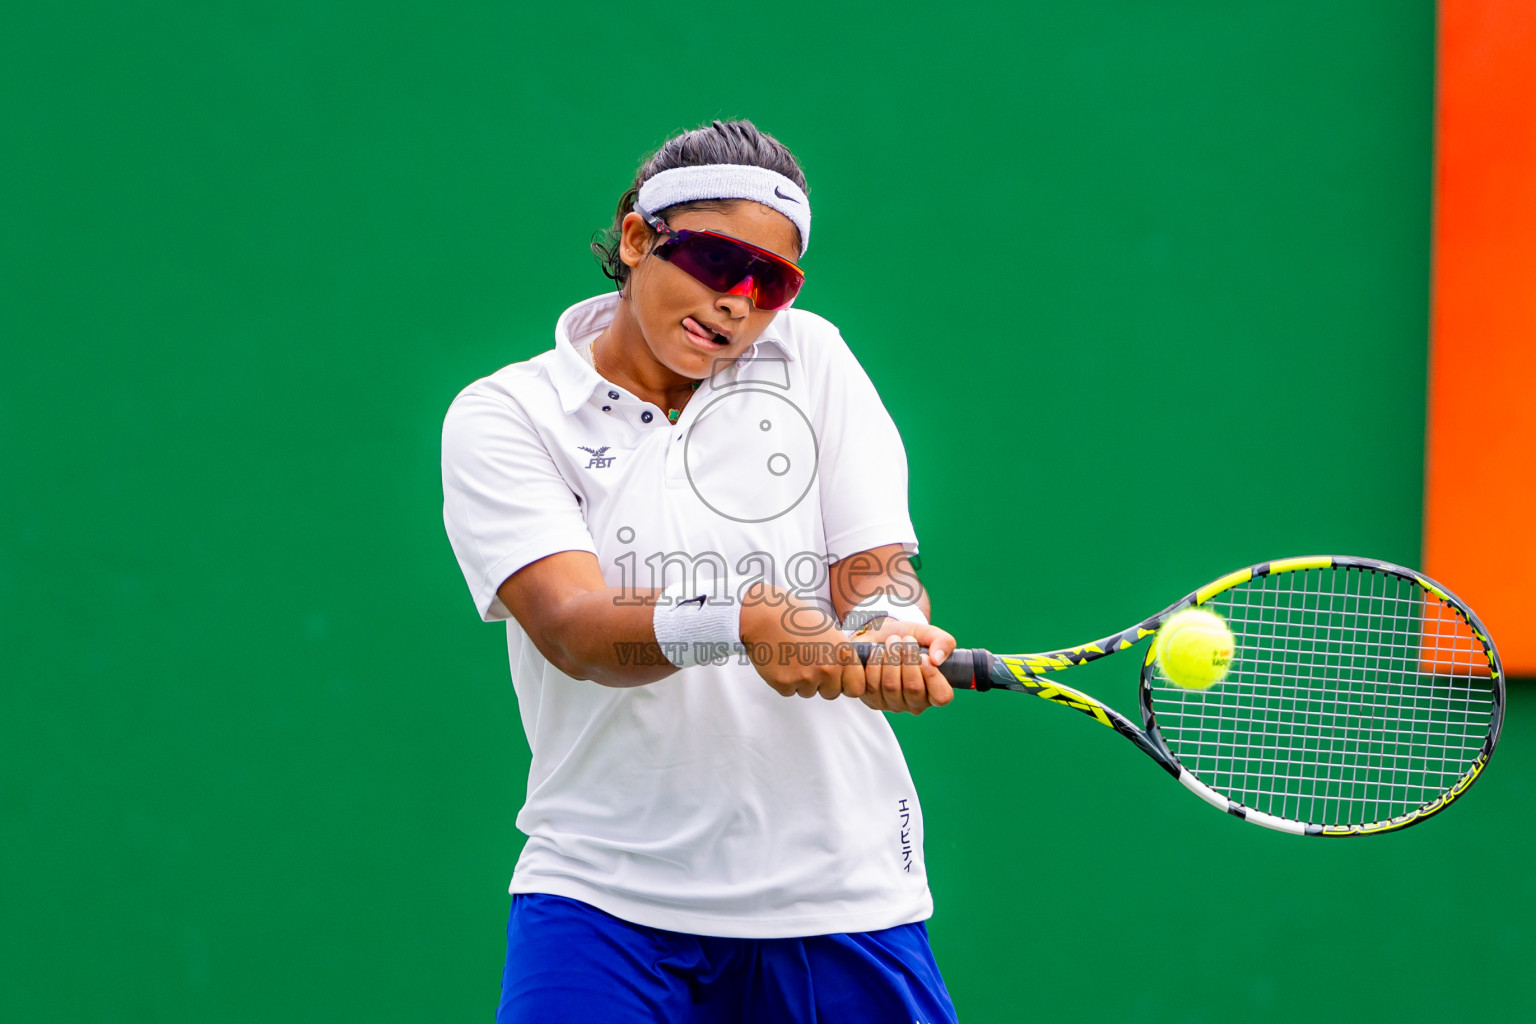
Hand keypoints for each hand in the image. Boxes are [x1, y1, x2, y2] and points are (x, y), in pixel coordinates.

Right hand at [740, 586, 865, 701]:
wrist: (765, 616)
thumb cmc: (796, 618)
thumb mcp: (829, 630)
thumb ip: (840, 653)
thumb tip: (849, 670)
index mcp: (842, 653)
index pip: (857, 688)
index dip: (846, 683)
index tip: (838, 678)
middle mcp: (828, 668)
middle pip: (832, 693)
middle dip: (823, 684)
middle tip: (809, 663)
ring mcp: (806, 677)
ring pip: (809, 692)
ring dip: (802, 681)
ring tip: (793, 658)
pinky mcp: (785, 683)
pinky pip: (790, 691)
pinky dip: (785, 681)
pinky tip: (781, 662)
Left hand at [852, 619, 956, 714]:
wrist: (877, 635)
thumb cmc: (906, 639)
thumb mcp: (928, 634)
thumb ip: (943, 642)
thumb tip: (937, 659)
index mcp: (934, 691)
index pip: (941, 696)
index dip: (933, 676)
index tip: (924, 656)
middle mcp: (915, 703)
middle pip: (913, 688)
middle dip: (908, 659)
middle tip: (905, 640)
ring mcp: (893, 704)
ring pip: (891, 686)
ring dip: (890, 659)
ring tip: (891, 642)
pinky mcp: (873, 700)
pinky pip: (871, 685)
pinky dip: (874, 664)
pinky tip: (876, 652)